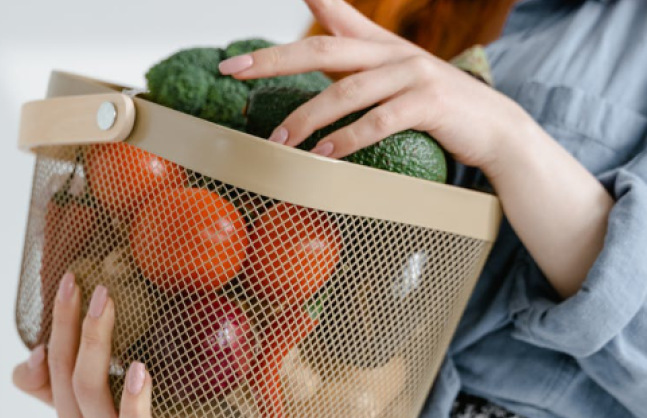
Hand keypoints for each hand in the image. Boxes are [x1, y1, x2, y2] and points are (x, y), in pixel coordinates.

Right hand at [13, 273, 152, 417]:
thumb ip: (79, 383)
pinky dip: (134, 402)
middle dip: (67, 324)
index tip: (66, 291)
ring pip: (88, 394)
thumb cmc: (148, 417)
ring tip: (104, 303)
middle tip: (80, 281)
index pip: (47, 379)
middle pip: (65, 378)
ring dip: (93, 344)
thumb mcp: (110, 403)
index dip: (47, 338)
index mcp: (79, 414)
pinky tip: (140, 370)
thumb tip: (38, 354)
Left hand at [218, 0, 531, 173]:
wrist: (495, 128)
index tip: (263, 20)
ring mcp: (412, 75)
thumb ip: (361, 62)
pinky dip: (347, 139)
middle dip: (273, 59)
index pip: (336, 14)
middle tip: (234, 69)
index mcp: (381, 44)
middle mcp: (393, 52)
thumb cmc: (436, 106)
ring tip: (279, 139)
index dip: (307, 2)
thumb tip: (321, 63)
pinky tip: (323, 154)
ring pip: (346, 92)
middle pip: (323, 50)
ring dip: (307, 117)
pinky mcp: (428, 104)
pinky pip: (378, 121)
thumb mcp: (398, 75)